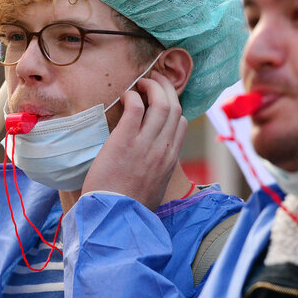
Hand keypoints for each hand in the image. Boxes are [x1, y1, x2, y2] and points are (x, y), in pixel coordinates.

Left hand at [81, 71, 188, 209]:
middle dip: (166, 87)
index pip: (182, 123)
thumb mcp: (155, 189)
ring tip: (141, 82)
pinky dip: (133, 96)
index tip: (161, 99)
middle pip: (174, 107)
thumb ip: (158, 171)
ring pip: (160, 103)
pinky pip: (135, 108)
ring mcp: (145, 143)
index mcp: (170, 159)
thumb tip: (154, 164)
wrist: (115, 218)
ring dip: (151, 86)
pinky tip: (126, 96)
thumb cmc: (130, 207)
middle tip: (154, 79)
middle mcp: (163, 148)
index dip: (173, 106)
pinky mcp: (124, 140)